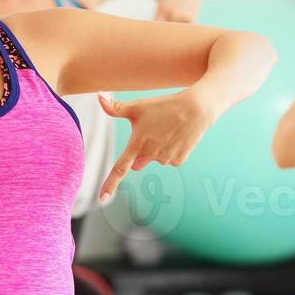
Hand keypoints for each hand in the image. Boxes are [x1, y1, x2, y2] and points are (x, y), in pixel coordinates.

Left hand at [96, 88, 215, 202]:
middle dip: (139, 154)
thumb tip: (98, 96)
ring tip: (167, 130)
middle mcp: (150, 155)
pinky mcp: (179, 160)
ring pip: (155, 159)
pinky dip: (171, 150)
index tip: (102, 198)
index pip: (119, 169)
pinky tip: (177, 136)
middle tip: (149, 135)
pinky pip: (170, 160)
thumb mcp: (138, 106)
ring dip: (157, 150)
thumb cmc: (164, 106)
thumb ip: (115, 107)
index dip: (109, 184)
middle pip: (137, 163)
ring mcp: (165, 159)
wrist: (196, 109)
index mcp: (137, 144)